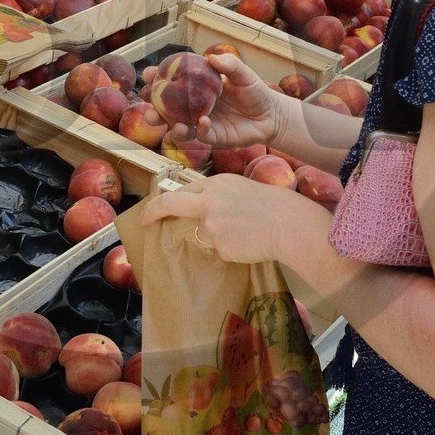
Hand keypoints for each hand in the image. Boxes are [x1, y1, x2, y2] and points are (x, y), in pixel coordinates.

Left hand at [142, 173, 327, 264]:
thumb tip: (203, 210)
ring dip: (219, 237)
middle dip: (153, 212)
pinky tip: (249, 243)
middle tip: (145, 222)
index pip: (180, 191)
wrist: (288, 224)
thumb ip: (219, 196)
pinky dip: (232, 249)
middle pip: (171, 205)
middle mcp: (207, 201)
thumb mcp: (241, 189)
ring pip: (205, 234)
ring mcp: (211, 224)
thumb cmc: (273, 206)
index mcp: (215, 184)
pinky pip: (220, 250)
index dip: (164, 201)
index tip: (153, 209)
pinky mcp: (219, 245)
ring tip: (246, 232)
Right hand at [156, 49, 282, 149]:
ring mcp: (201, 123)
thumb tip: (213, 58)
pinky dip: (199, 130)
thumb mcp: (244, 74)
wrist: (271, 115)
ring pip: (178, 128)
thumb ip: (230, 65)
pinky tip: (204, 122)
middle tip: (149, 111)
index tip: (148, 75)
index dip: (157, 79)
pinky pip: (200, 136)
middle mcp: (194, 107)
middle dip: (153, 111)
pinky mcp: (213, 138)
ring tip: (173, 124)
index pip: (171, 83)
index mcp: (196, 88)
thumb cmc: (255, 91)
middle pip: (167, 110)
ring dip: (171, 128)